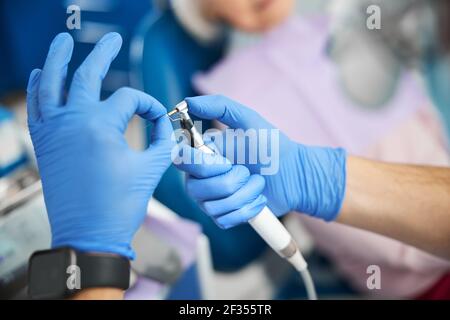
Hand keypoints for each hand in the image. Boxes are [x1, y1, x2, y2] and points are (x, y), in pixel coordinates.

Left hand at [26, 33, 173, 258]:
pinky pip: (35, 106)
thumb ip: (163, 138)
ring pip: (49, 82)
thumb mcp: (152, 167)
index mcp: (101, 125)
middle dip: (104, 54)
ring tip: (63, 41)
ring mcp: (52, 130)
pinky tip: (38, 74)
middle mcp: (72, 120)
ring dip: (56, 59)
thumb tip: (162, 121)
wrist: (88, 234)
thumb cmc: (121, 204)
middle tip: (115, 39)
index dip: (149, 106)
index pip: (130, 99)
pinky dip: (36, 87)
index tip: (159, 121)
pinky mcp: (43, 143)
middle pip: (88, 75)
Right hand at [175, 95, 346, 228]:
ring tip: (257, 183)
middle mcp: (199, 178)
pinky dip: (247, 209)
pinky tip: (257, 199)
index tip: (227, 161)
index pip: (181, 161)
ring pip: (212, 206)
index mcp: (201, 155)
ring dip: (244, 194)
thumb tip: (187, 102)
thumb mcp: (249, 120)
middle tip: (248, 171)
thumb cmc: (272, 146)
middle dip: (232, 180)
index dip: (203, 165)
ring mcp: (210, 199)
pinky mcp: (223, 217)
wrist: (294, 174)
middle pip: (196, 188)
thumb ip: (219, 106)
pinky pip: (224, 219)